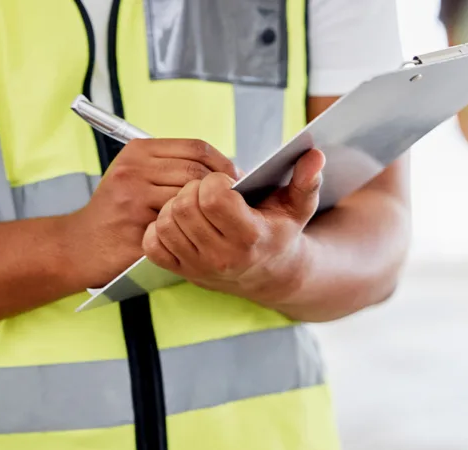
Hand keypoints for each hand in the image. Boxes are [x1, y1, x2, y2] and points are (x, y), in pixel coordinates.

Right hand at [64, 138, 236, 286]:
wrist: (80, 245)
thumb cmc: (117, 212)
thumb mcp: (135, 176)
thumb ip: (170, 167)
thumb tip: (221, 167)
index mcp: (138, 152)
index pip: (195, 147)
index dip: (223, 162)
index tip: (236, 177)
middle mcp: (134, 170)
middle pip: (196, 171)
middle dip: (222, 186)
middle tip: (236, 200)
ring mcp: (134, 199)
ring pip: (190, 198)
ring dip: (210, 209)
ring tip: (221, 217)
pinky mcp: (137, 227)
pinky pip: (179, 225)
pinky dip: (195, 229)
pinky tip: (202, 234)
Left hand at [142, 149, 324, 303]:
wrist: (270, 275)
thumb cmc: (280, 231)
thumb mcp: (298, 206)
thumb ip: (307, 179)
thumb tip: (315, 155)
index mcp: (250, 236)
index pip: (213, 197)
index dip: (215, 181)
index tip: (225, 183)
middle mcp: (222, 256)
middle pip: (184, 205)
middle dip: (193, 189)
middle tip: (207, 192)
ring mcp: (198, 267)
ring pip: (166, 221)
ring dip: (175, 206)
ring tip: (195, 206)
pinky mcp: (181, 272)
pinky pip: (152, 243)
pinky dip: (160, 228)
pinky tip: (180, 223)